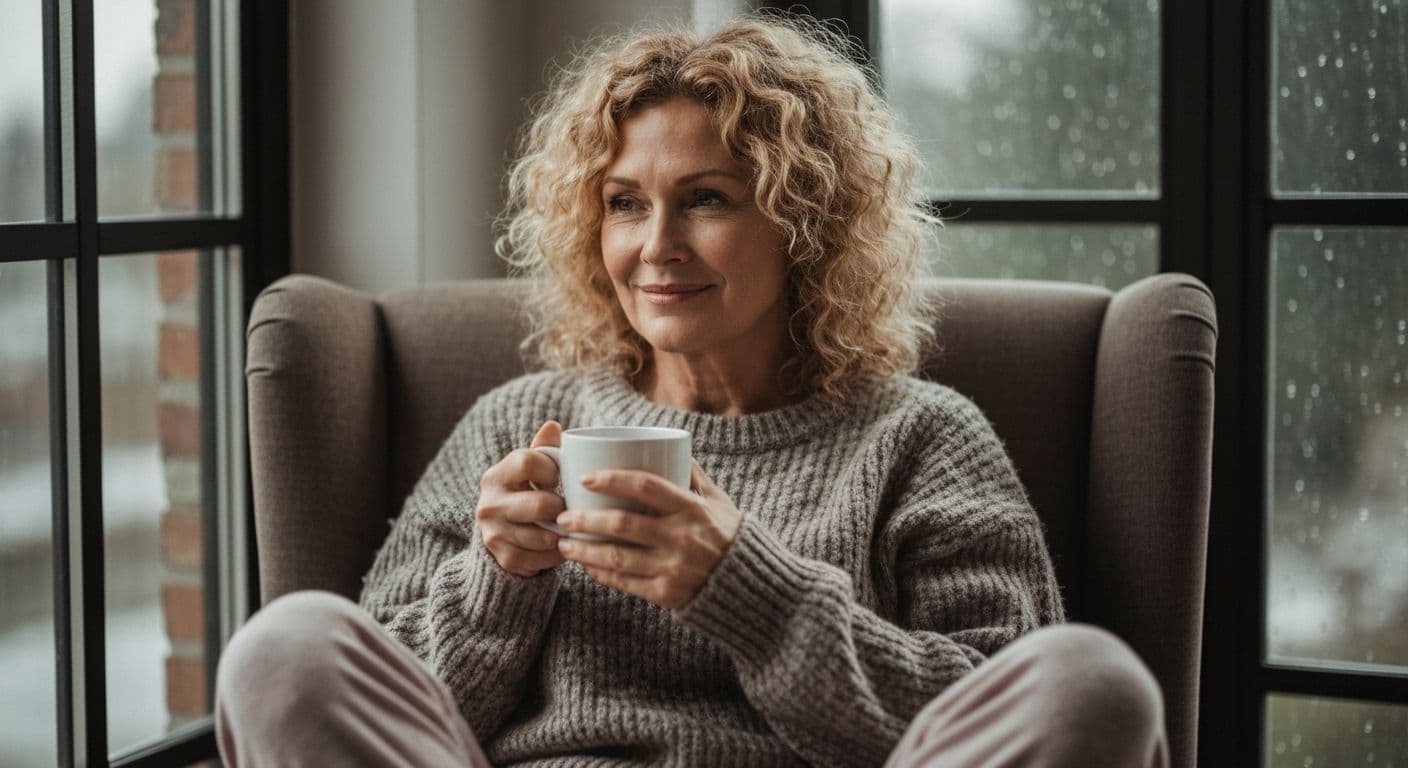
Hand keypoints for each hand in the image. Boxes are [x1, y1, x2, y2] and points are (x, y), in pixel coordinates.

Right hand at [475, 421, 566, 576]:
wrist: (501, 529)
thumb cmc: (526, 490)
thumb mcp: (532, 467)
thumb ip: (544, 448)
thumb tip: (554, 425)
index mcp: (497, 475)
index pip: (527, 461)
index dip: (551, 469)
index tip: (557, 478)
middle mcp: (488, 504)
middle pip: (539, 504)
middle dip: (562, 507)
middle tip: (570, 508)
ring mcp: (493, 533)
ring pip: (543, 536)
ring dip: (563, 534)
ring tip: (571, 527)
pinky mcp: (502, 558)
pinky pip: (540, 559)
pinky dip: (556, 555)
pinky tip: (560, 545)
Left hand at [554, 460, 741, 609]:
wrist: (753, 589)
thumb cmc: (732, 538)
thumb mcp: (719, 503)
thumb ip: (695, 477)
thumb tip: (673, 447)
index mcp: (692, 509)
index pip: (647, 486)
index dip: (613, 479)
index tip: (585, 478)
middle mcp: (681, 537)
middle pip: (622, 523)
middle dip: (585, 519)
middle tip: (561, 515)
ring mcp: (673, 568)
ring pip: (617, 556)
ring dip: (584, 549)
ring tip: (563, 543)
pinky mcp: (666, 594)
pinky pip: (625, 582)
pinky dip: (601, 573)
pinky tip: (586, 565)